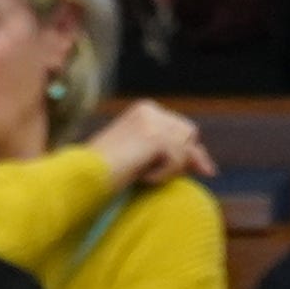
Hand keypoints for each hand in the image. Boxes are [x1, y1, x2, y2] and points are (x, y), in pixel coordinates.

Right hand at [86, 97, 215, 187]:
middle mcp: (150, 110)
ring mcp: (151, 121)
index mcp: (144, 110)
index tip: (202, 170)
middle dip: (185, 157)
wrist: (82, 175)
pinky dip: (163, 175)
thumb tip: (207, 165)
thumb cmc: (106, 173)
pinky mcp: (153, 136)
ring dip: (171, 168)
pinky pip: (177, 160)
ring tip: (144, 177)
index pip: (182, 128)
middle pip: (189, 134)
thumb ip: (169, 154)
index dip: (189, 151)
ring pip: (185, 147)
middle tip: (165, 175)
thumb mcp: (143, 158)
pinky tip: (141, 179)